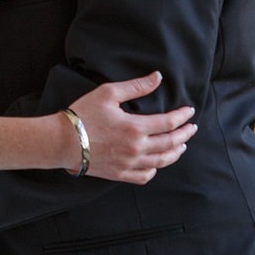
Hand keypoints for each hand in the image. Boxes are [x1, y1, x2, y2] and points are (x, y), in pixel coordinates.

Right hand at [70, 73, 196, 183]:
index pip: (169, 123)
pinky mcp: (120, 174)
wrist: (62, 141)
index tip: (189, 111)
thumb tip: (158, 77)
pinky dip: (155, 169)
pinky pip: (145, 176)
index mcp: (136, 128)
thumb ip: (136, 86)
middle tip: (192, 128)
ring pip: (161, 161)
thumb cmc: (83, 115)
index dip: (182, 116)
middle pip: (170, 143)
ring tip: (181, 146)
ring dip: (175, 152)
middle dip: (185, 135)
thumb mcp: (108, 93)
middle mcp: (137, 148)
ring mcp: (129, 164)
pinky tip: (157, 163)